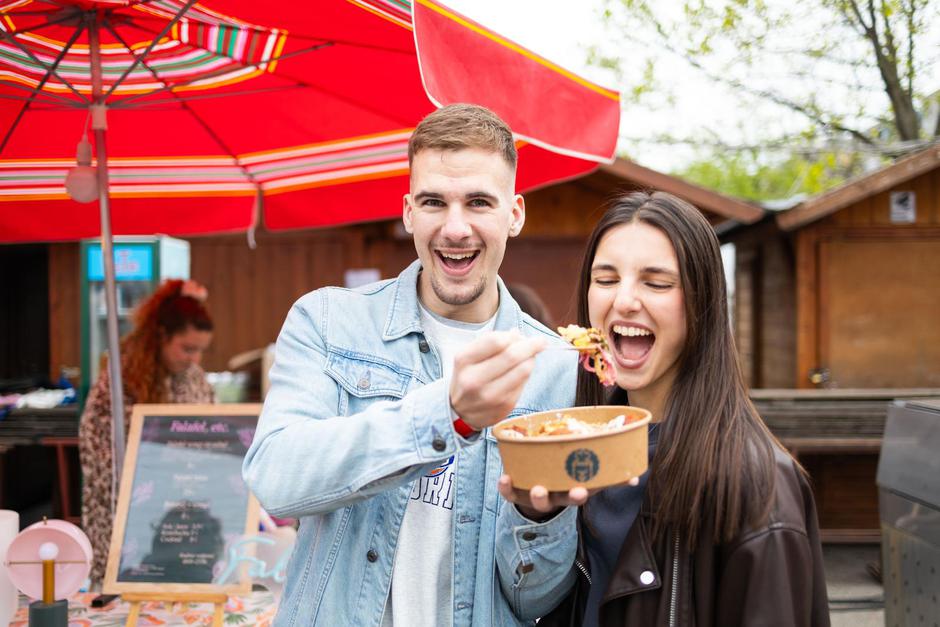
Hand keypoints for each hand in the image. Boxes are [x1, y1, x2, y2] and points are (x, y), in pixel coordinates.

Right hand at [450, 331, 545, 430]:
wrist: (460, 412)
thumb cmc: (468, 376)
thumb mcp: (469, 356)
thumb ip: (491, 343)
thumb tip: (517, 334)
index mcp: (464, 360)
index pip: (495, 341)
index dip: (513, 336)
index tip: (520, 335)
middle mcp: (474, 379)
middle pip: (512, 355)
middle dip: (531, 345)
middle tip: (541, 341)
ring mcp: (490, 395)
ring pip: (523, 370)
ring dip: (531, 359)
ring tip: (531, 356)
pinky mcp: (504, 406)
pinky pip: (524, 384)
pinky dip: (526, 374)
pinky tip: (523, 371)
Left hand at [497, 474, 639, 519]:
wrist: (537, 495)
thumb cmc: (565, 480)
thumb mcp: (588, 480)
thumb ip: (609, 477)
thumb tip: (635, 478)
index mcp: (571, 492)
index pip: (579, 496)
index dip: (581, 494)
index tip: (584, 490)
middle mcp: (554, 496)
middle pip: (561, 500)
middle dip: (568, 497)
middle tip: (576, 492)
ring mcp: (535, 495)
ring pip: (537, 499)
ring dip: (538, 496)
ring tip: (539, 489)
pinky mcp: (517, 492)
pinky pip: (510, 493)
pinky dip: (506, 487)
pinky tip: (504, 477)